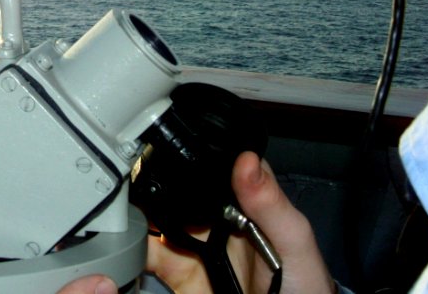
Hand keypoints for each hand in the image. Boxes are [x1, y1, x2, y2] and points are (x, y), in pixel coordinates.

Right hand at [146, 151, 335, 293]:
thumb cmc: (304, 288)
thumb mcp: (294, 242)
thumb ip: (271, 203)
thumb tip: (247, 160)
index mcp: (245, 201)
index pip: (214, 165)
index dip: (193, 153)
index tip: (168, 147)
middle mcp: (217, 218)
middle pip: (178, 188)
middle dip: (155, 182)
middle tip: (131, 178)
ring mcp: (197, 245)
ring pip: (157, 218)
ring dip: (139, 212)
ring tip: (123, 209)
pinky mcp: (180, 271)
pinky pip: (149, 255)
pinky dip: (134, 248)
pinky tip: (128, 241)